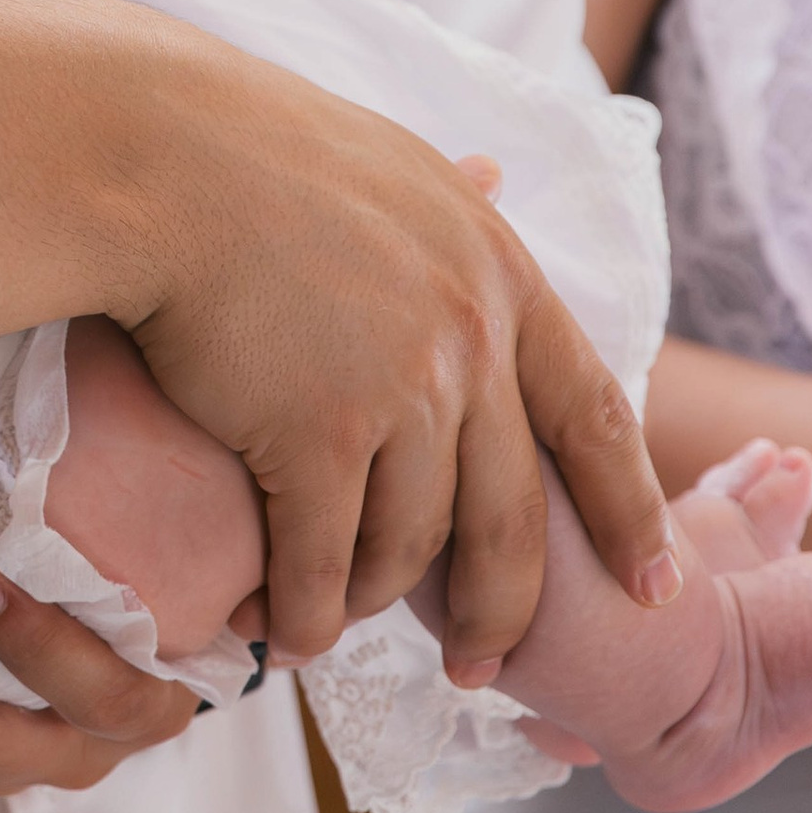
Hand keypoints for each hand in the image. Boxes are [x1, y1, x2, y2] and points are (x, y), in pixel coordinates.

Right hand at [96, 5, 678, 673]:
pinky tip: (283, 632)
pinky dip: (307, 610)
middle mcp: (473, 342)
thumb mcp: (393, 161)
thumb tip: (495, 177)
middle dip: (503, 609)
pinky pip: (325, 560)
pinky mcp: (319, 436)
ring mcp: (402, 393)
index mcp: (502, 275)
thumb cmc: (252, 143)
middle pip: (514, 518)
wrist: (159, 156)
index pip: (594, 417)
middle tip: (482, 669)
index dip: (626, 512)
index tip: (652, 583)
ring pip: (411, 545)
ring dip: (373, 603)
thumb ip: (454, 203)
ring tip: (337, 626)